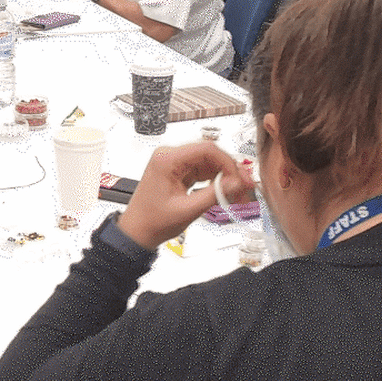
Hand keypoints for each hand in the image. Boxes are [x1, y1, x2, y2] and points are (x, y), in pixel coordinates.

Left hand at [118, 143, 255, 250]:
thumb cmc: (151, 221)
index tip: (239, 178)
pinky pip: (203, 172)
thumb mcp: (187, 210)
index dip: (228, 163)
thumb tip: (236, 183)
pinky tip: (225, 193)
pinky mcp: (179, 172)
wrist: (137, 231)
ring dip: (225, 178)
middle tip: (244, 188)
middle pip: (210, 155)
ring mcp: (174, 164)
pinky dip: (215, 182)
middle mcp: (170, 157)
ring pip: (209, 164)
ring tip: (237, 195)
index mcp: (166, 159)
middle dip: (229, 172)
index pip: (206, 149)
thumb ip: (214, 194)